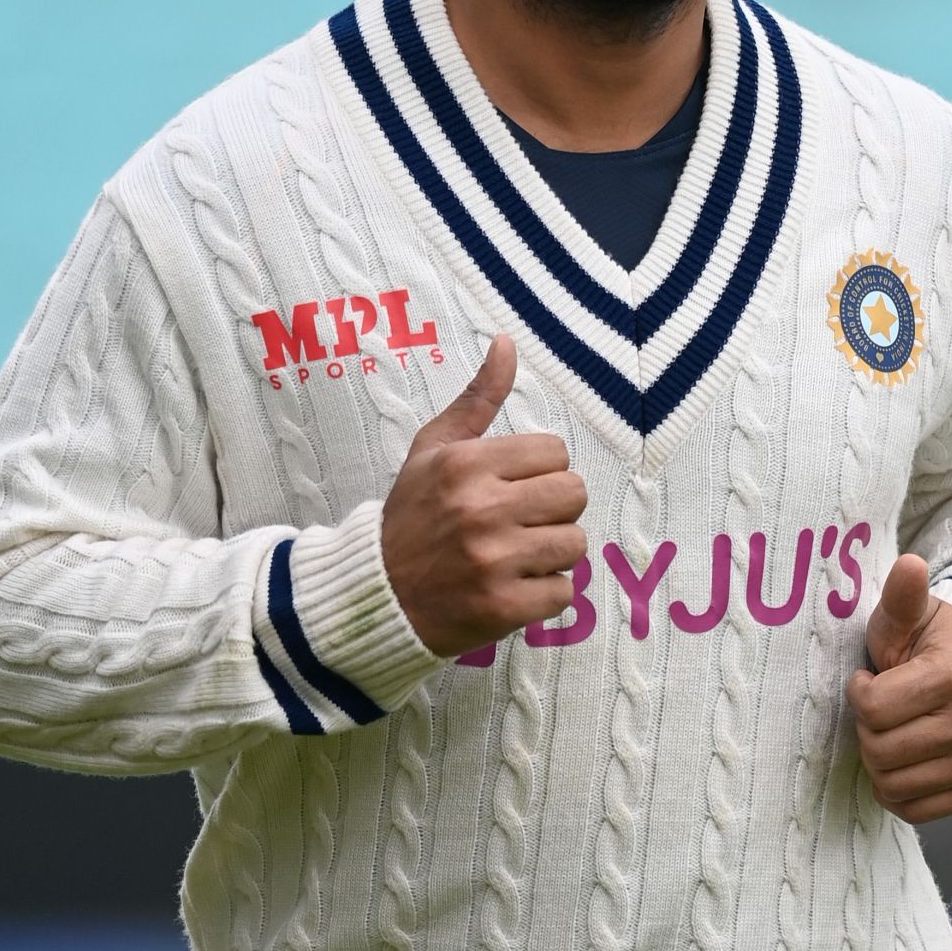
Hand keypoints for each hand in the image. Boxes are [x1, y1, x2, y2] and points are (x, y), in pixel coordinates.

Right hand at [381, 336, 589, 656]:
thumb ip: (477, 400)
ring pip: (575, 543)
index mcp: (466, 465)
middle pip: (574, 494)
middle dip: (554, 508)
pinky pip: (564, 591)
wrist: (377, 597)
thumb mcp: (433, 451)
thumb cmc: (412, 517)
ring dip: (553, 552)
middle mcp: (481, 510)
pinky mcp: (503, 608)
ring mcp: (493, 562)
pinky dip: (544, 592)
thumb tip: (507, 342)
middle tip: (521, 522)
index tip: (513, 487)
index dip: (539, 470)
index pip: (555, 451)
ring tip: (516, 556)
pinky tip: (511, 587)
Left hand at [847, 554, 951, 824]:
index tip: (875, 679)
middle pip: (879, 751)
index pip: (872, 707)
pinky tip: (907, 761)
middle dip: (869, 730)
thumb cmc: (930, 646)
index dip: (861, 693)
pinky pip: (915, 810)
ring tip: (896, 733)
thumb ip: (901, 597)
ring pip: (893, 786)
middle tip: (886, 710)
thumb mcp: (909, 618)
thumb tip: (910, 565)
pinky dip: (899, 792)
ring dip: (880, 762)